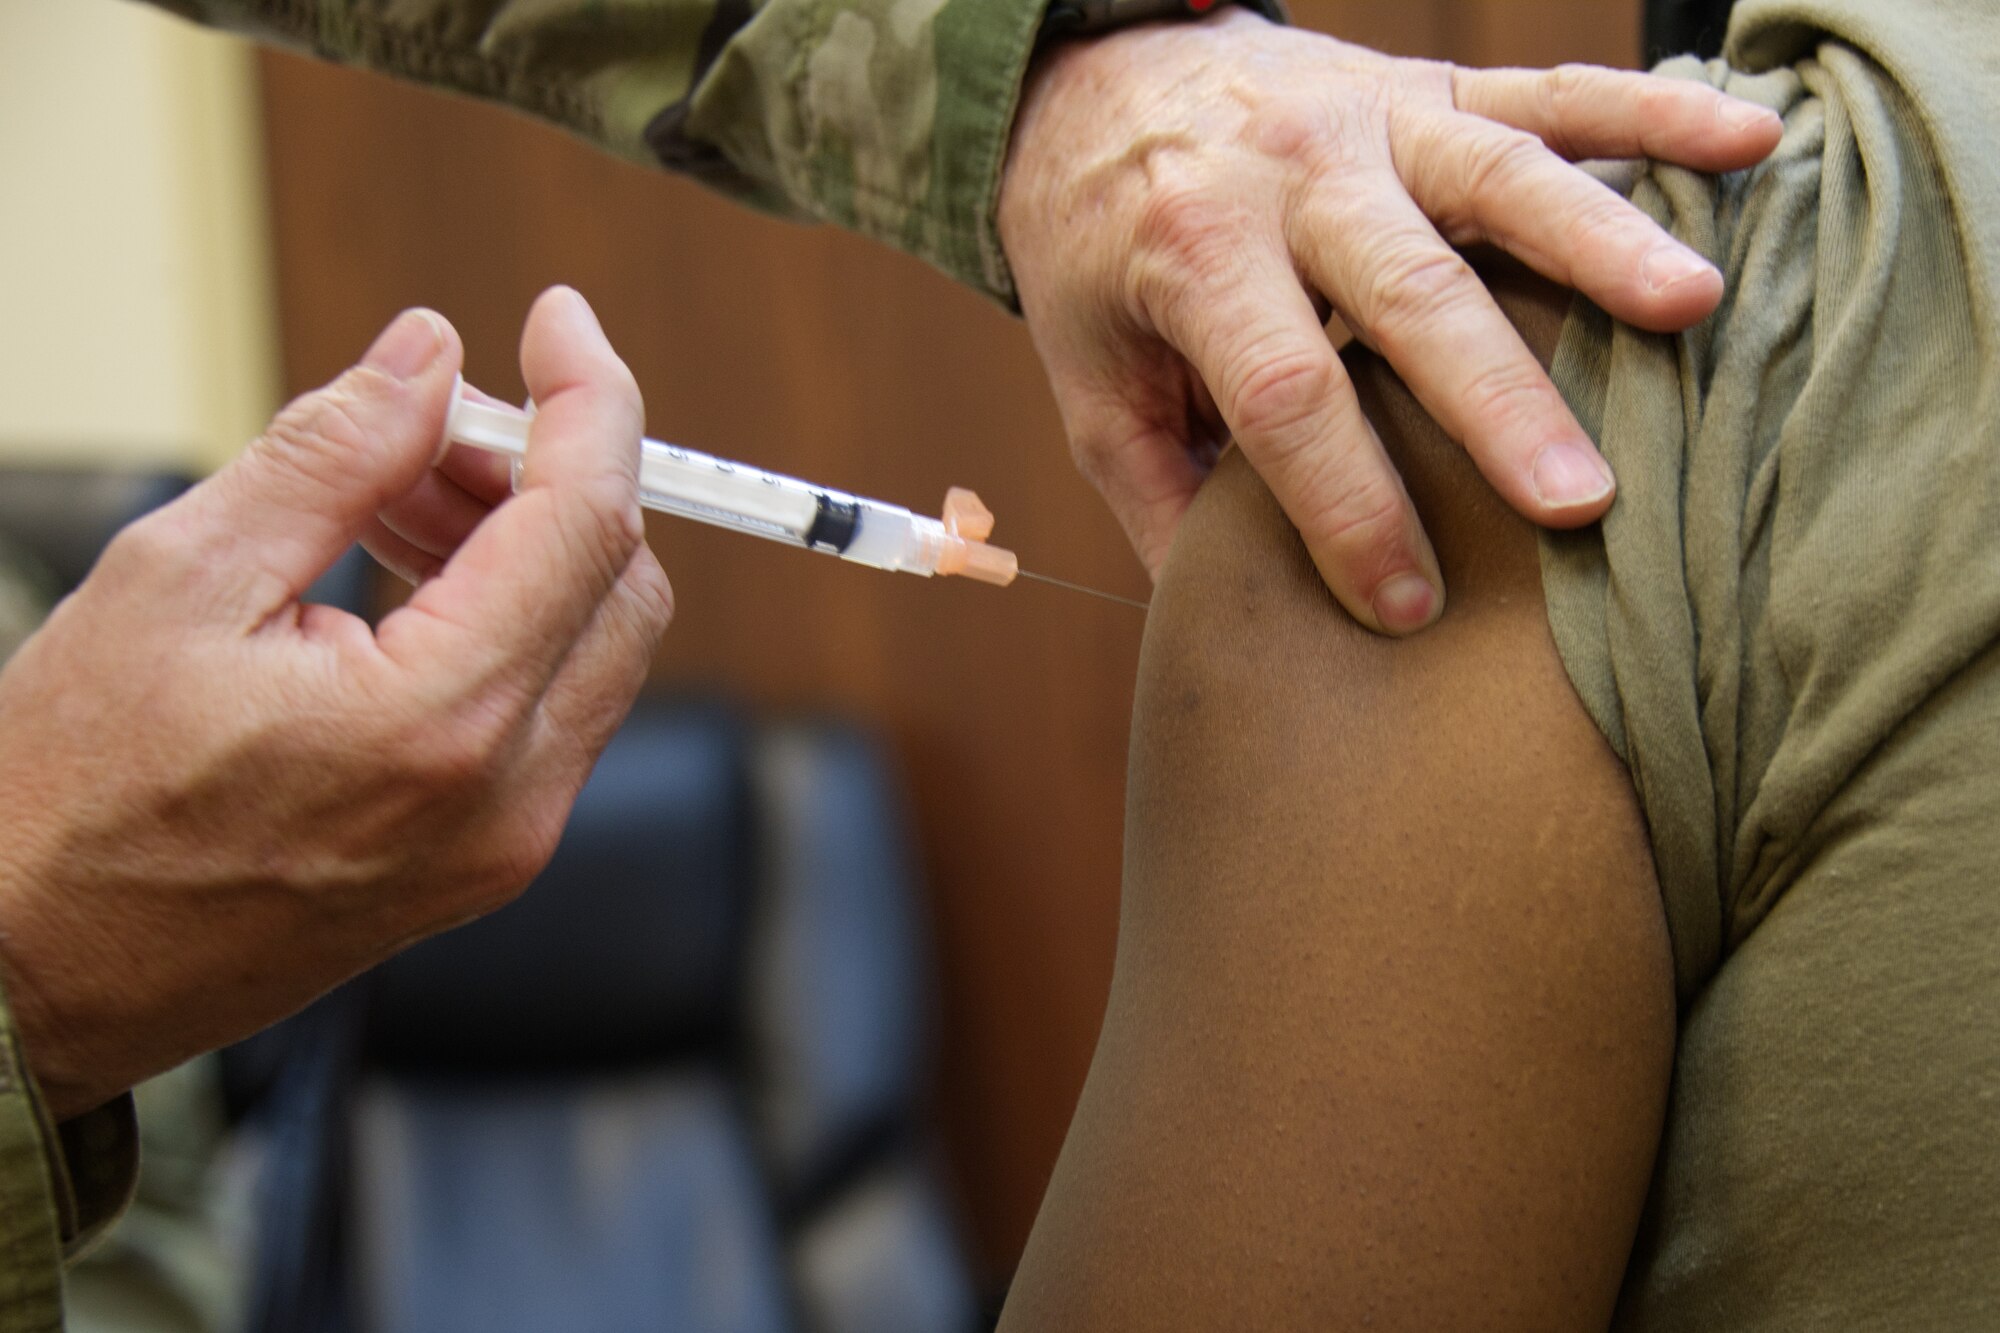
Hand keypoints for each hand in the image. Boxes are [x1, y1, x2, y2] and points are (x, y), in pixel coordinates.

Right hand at [0, 288, 671, 1117]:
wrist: (30, 981)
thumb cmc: (68, 802)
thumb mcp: (178, 580)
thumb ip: (331, 455)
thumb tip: (428, 357)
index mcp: (442, 721)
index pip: (586, 521)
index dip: (587, 398)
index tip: (558, 320)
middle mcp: (508, 796)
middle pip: (617, 583)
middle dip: (549, 474)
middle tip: (432, 429)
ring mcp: (506, 842)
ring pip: (594, 646)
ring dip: (526, 546)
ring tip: (390, 503)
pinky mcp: (484, 863)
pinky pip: (550, 712)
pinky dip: (508, 624)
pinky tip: (401, 584)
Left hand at [999, 9, 1781, 632]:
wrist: (1098, 84)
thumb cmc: (1103, 260)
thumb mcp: (1093, 385)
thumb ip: (1158, 498)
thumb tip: (1228, 628)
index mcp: (1192, 258)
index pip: (1283, 396)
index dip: (1347, 504)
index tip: (1408, 605)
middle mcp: (1288, 176)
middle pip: (1406, 291)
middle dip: (1495, 400)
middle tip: (1578, 502)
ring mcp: (1372, 119)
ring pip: (1499, 176)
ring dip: (1600, 243)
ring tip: (1690, 310)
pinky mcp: (1431, 88)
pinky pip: (1551, 90)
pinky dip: (1653, 113)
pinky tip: (1749, 142)